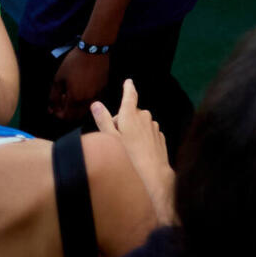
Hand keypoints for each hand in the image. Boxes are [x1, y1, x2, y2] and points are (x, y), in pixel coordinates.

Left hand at [49, 47, 108, 122]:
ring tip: (71, 95)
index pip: (66, 116)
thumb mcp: (58, 79)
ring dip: (77, 108)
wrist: (94, 50)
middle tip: (62, 102)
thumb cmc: (74, 63)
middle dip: (67, 113)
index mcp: (76, 98)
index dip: (58, 114)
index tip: (54, 107)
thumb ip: (53, 96)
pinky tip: (82, 90)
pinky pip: (93, 101)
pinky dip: (86, 101)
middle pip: (77, 117)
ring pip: (86, 110)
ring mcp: (97, 95)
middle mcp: (88, 100)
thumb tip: (51, 109)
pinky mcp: (103, 89)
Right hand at [90, 79, 174, 225]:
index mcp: (131, 115)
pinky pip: (147, 133)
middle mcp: (145, 117)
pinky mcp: (159, 136)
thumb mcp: (109, 139)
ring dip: (132, 131)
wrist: (152, 174)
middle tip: (115, 139)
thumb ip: (103, 120)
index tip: (128, 82)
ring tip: (126, 149)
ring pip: (139, 124)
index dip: (128, 88)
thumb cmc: (127, 157)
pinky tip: (137, 152)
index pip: (130, 96)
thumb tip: (96, 104)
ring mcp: (154, 127)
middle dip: (122, 122)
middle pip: (130, 114)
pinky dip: (141, 138)